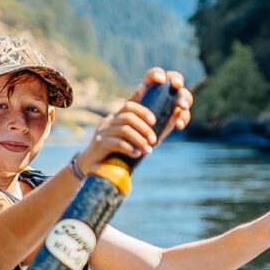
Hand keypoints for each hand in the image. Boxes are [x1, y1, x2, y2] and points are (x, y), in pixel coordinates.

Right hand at [76, 68, 193, 174]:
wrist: (96, 165)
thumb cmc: (119, 150)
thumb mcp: (132, 137)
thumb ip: (147, 127)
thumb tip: (174, 114)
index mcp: (119, 115)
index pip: (130, 104)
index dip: (142, 107)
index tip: (154, 119)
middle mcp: (110, 120)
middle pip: (129, 115)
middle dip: (144, 128)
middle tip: (154, 140)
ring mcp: (103, 131)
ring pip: (125, 129)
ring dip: (139, 140)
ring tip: (148, 150)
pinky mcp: (99, 143)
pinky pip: (117, 143)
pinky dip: (129, 148)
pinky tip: (136, 154)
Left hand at [130, 68, 192, 134]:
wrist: (136, 136)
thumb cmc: (132, 119)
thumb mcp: (131, 108)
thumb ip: (136, 97)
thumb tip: (142, 87)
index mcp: (152, 86)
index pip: (156, 74)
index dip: (158, 74)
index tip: (159, 80)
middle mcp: (166, 91)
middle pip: (176, 82)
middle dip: (177, 82)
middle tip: (177, 86)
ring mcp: (174, 103)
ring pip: (185, 96)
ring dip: (185, 100)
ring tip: (182, 106)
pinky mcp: (178, 117)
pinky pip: (185, 115)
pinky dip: (183, 119)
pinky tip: (178, 125)